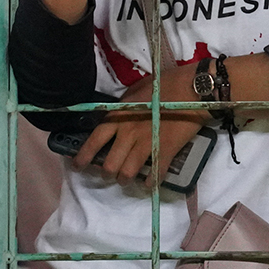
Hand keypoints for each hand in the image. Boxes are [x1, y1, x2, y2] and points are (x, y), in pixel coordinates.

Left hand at [74, 67, 211, 185]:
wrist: (192, 89)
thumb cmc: (164, 85)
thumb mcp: (135, 91)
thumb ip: (122, 106)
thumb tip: (114, 114)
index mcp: (118, 117)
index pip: (94, 141)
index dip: (83, 157)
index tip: (77, 166)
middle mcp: (128, 133)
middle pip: (109, 165)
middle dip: (107, 173)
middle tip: (111, 173)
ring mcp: (146, 144)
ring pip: (127, 174)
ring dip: (125, 180)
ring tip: (128, 179)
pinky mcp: (165, 151)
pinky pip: (154, 175)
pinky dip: (150, 183)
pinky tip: (149, 183)